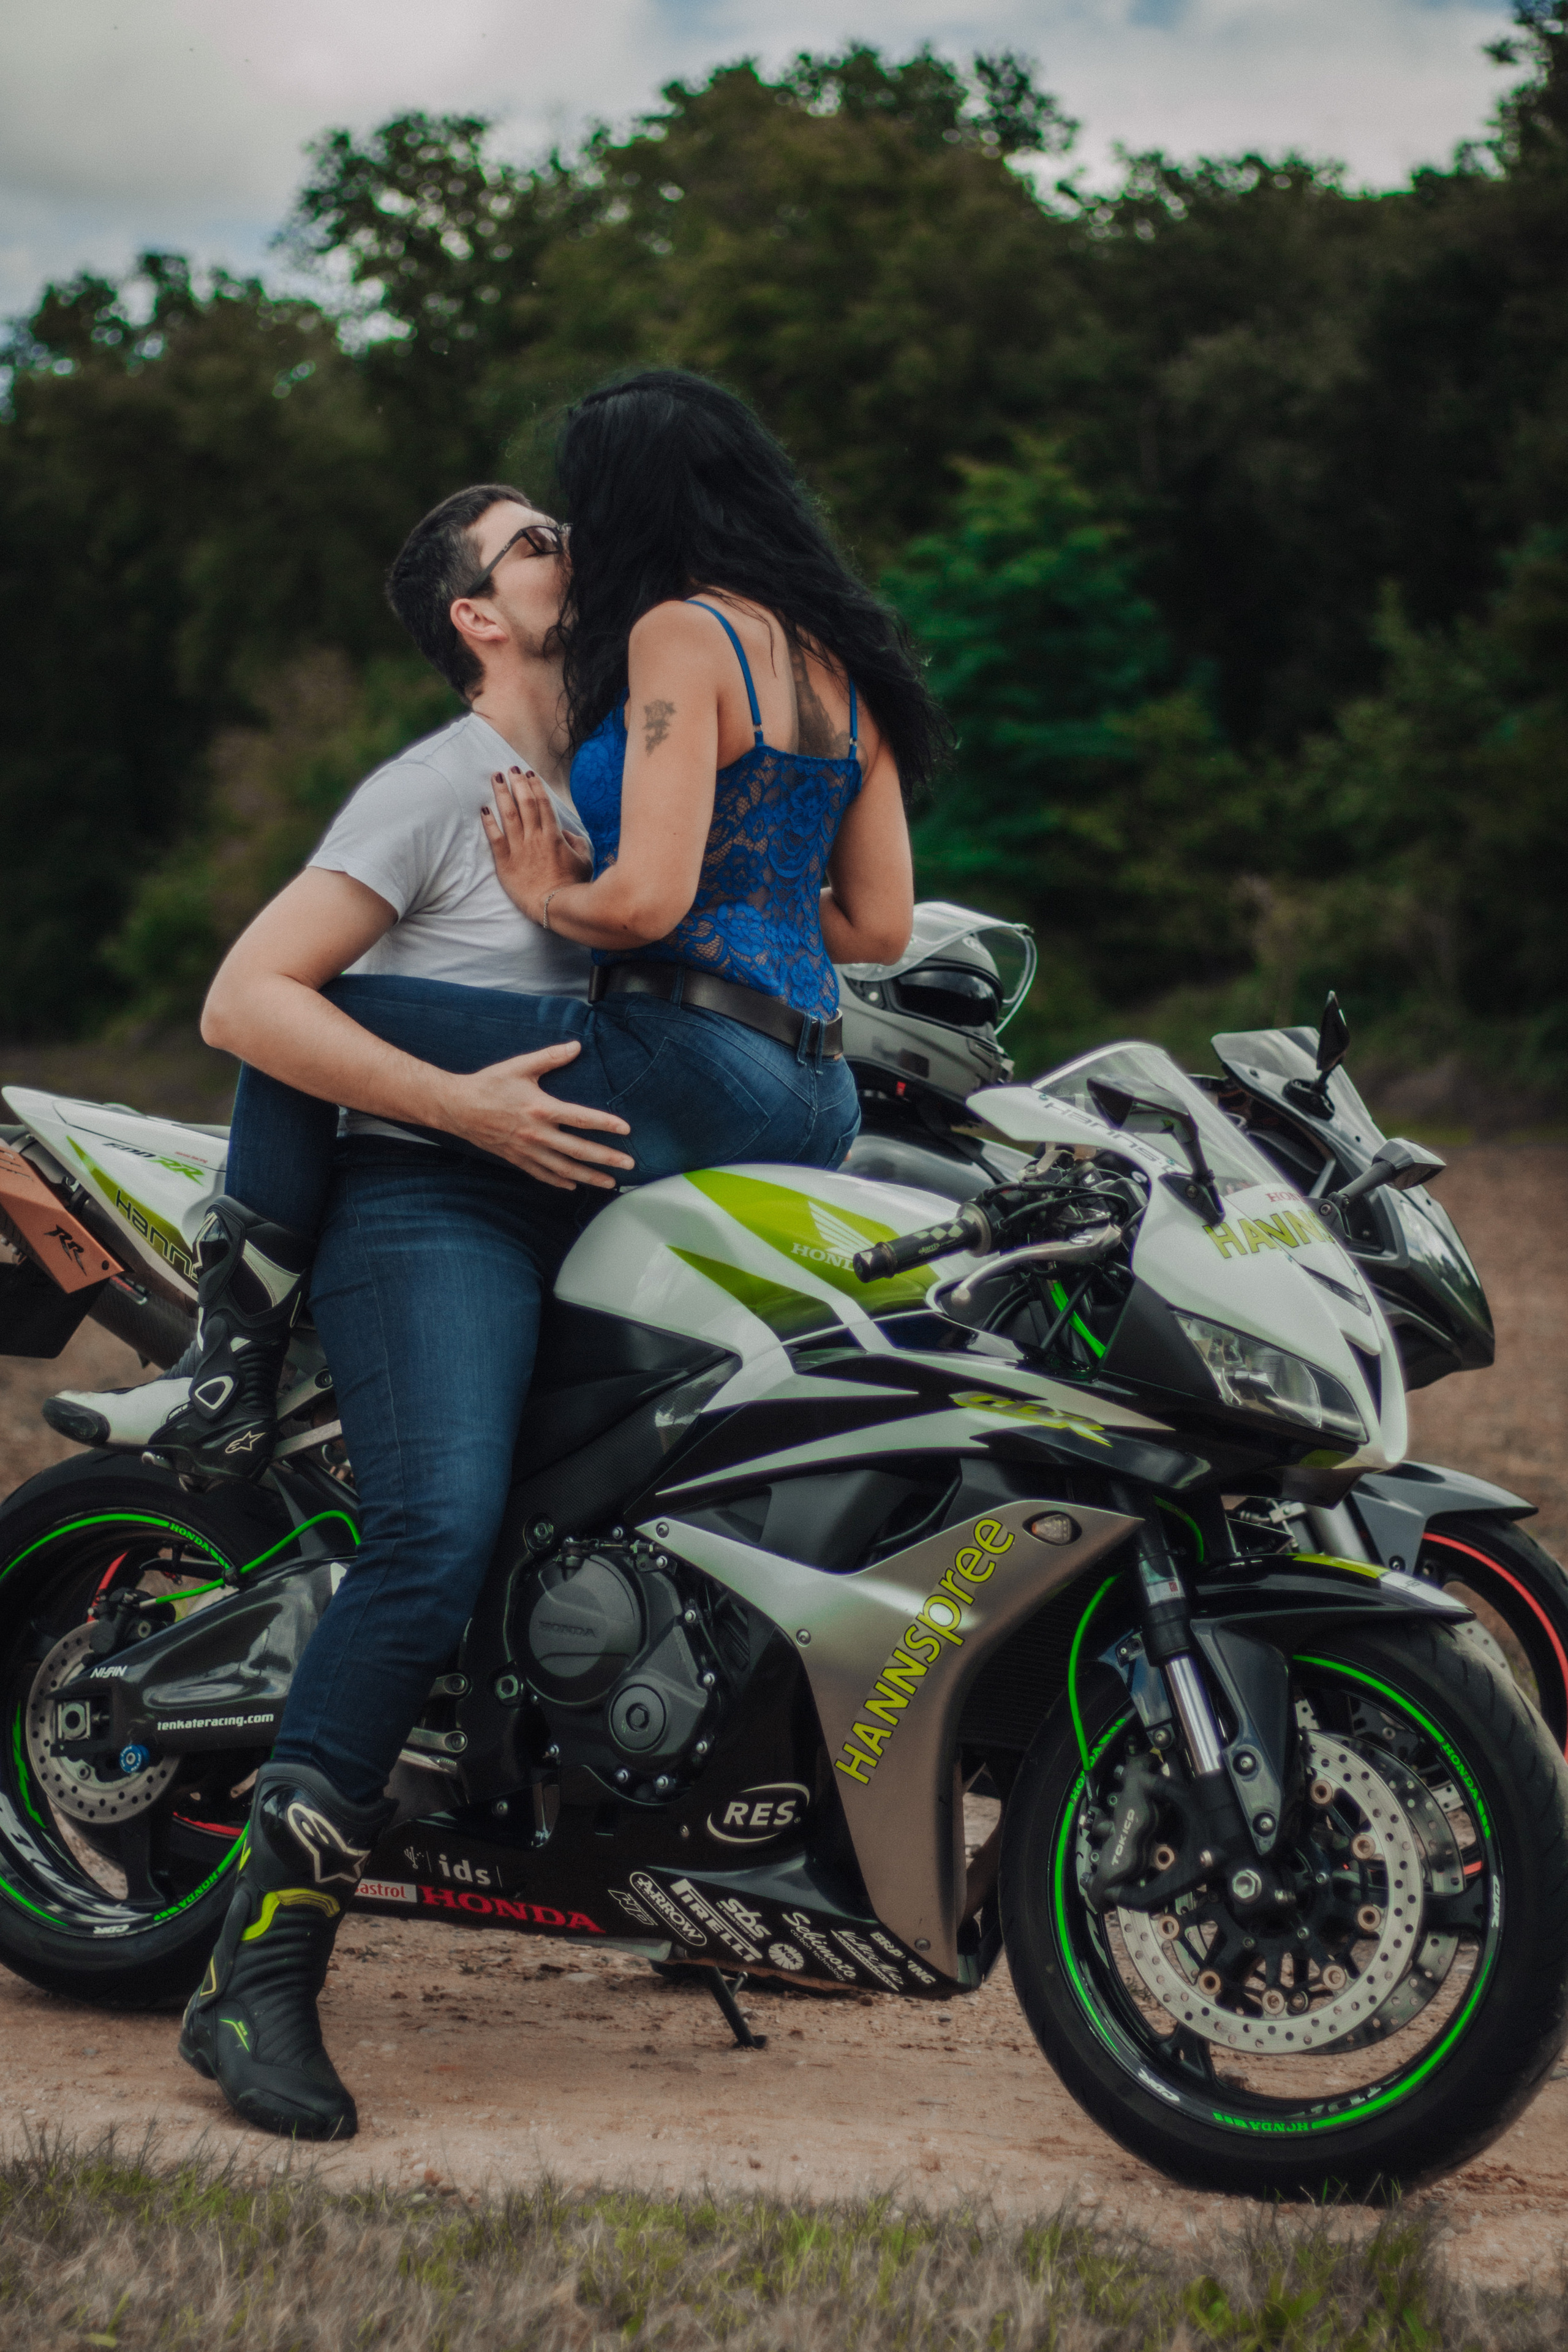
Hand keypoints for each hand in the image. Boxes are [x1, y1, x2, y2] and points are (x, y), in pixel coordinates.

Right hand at [434, 1039, 634, 1189]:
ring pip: (564, 1168)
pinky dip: (559, 1181)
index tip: (626, 1129)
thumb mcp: (520, 1067)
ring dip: (589, 1177)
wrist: (457, 1107)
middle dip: (607, 1158)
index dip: (606, 1124)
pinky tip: (573, 1185)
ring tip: (610, 1183)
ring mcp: (527, 1150)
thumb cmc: (489, 1085)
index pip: (581, 1119)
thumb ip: (550, 1057)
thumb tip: (576, 1046)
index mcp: (541, 1109)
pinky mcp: (516, 1159)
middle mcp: (537, 1134)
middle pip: (579, 1149)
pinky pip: (542, 1174)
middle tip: (629, 1164)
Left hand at [481, 767, 591, 925]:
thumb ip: (575, 842)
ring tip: (496, 778)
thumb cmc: (572, 886)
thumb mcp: (584, 860)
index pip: (543, 804)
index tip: (529, 774)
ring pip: (508, 815)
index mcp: (553, 836)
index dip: (535, 786)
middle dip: (518, 784)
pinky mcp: (505, 863)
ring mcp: (519, 849)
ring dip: (501, 794)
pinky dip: (488, 822)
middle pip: (524, 804)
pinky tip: (483, 809)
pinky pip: (495, 838)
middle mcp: (535, 838)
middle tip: (511, 769)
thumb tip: (565, 832)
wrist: (554, 907)